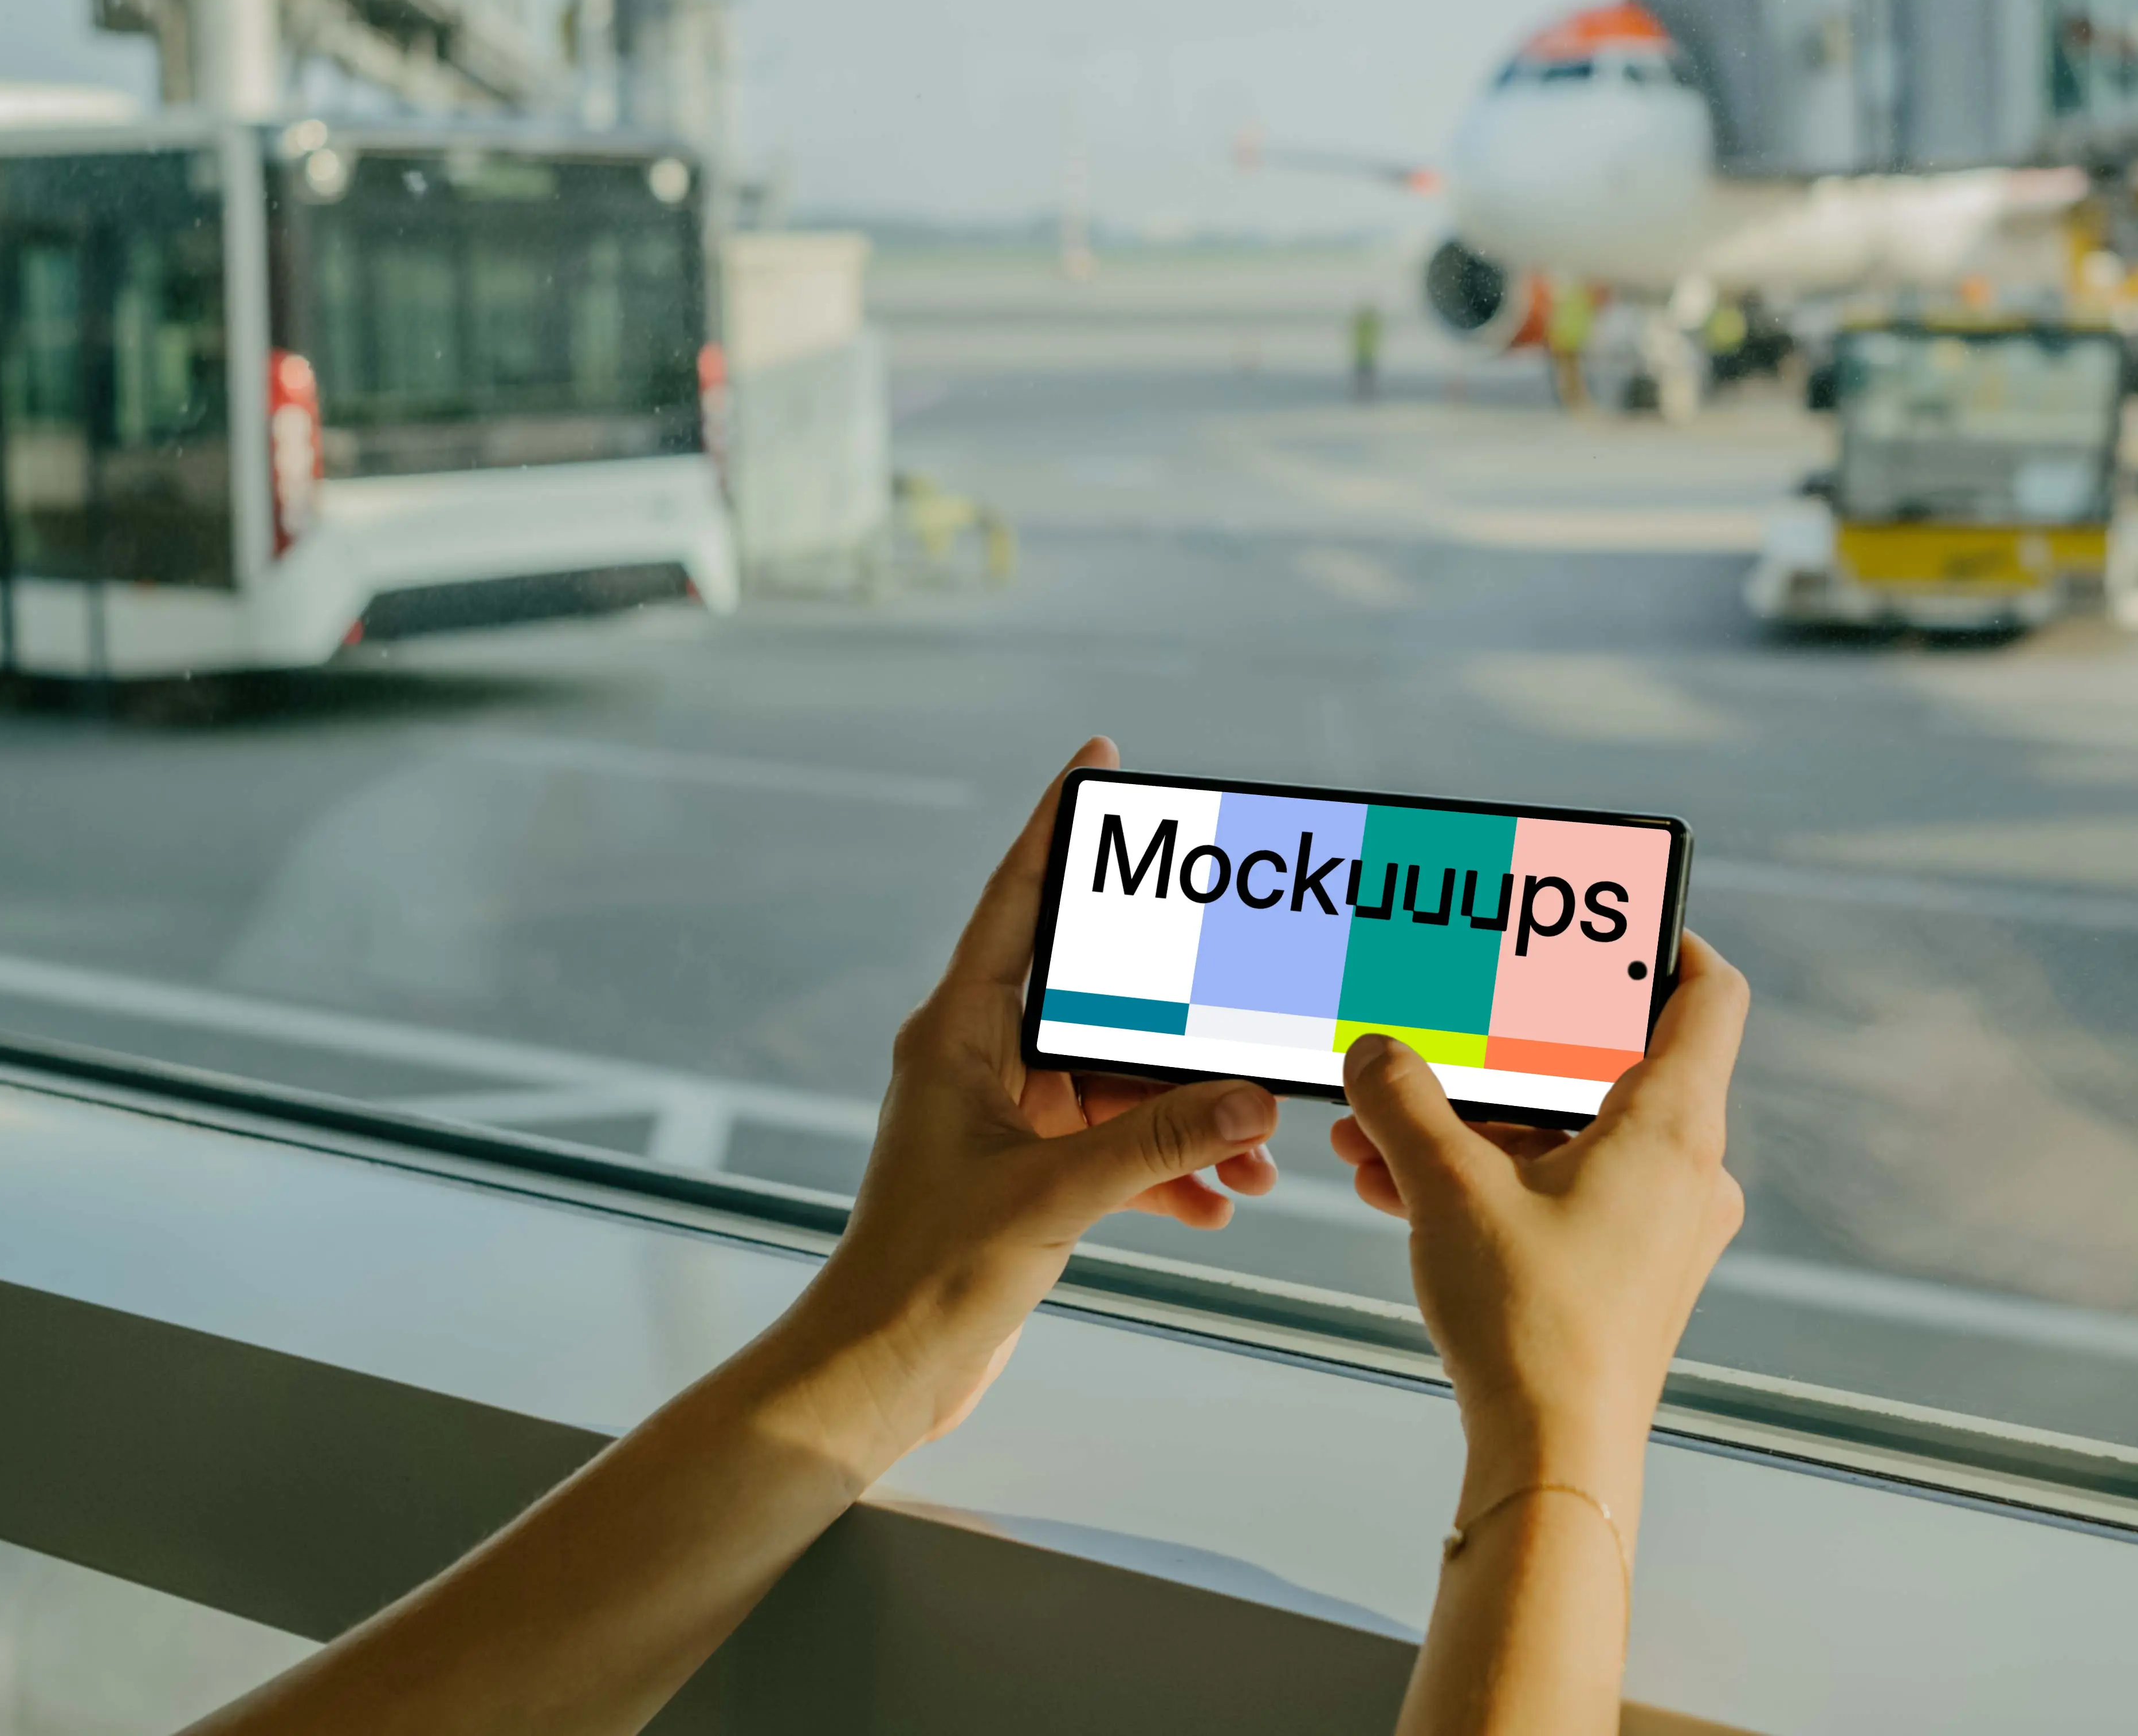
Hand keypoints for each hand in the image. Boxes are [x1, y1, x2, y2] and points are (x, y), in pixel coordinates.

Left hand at [789, 736, 1281, 1456]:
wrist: (880, 1374)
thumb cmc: (926, 1275)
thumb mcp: (1053, 1196)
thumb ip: (1160, 1143)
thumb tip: (1252, 1103)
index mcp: (954, 1032)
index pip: (1014, 900)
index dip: (1055, 825)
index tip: (1095, 763)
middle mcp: (977, 1060)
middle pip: (1097, 998)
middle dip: (1182, 1020)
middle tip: (1246, 988)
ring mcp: (1004, 1119)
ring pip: (1118, 1085)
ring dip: (1188, 1116)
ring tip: (1258, 1152)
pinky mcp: (1026, 1177)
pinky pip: (1115, 1148)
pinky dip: (1167, 1171)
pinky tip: (1217, 1203)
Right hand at [1331, 932, 1747, 1504]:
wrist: (1554, 1461)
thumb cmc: (1531, 1325)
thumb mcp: (1449, 1188)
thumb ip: (1405, 1102)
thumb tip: (1374, 1052)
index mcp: (1675, 1126)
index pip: (1709, 993)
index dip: (1667, 940)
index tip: (1610, 919)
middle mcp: (1687, 1170)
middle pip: (1611, 1063)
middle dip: (1504, 1051)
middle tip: (1443, 1026)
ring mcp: (1661, 1226)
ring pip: (1568, 1136)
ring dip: (1474, 1123)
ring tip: (1379, 1125)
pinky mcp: (1628, 1273)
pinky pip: (1560, 1193)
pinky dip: (1490, 1177)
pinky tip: (1393, 1182)